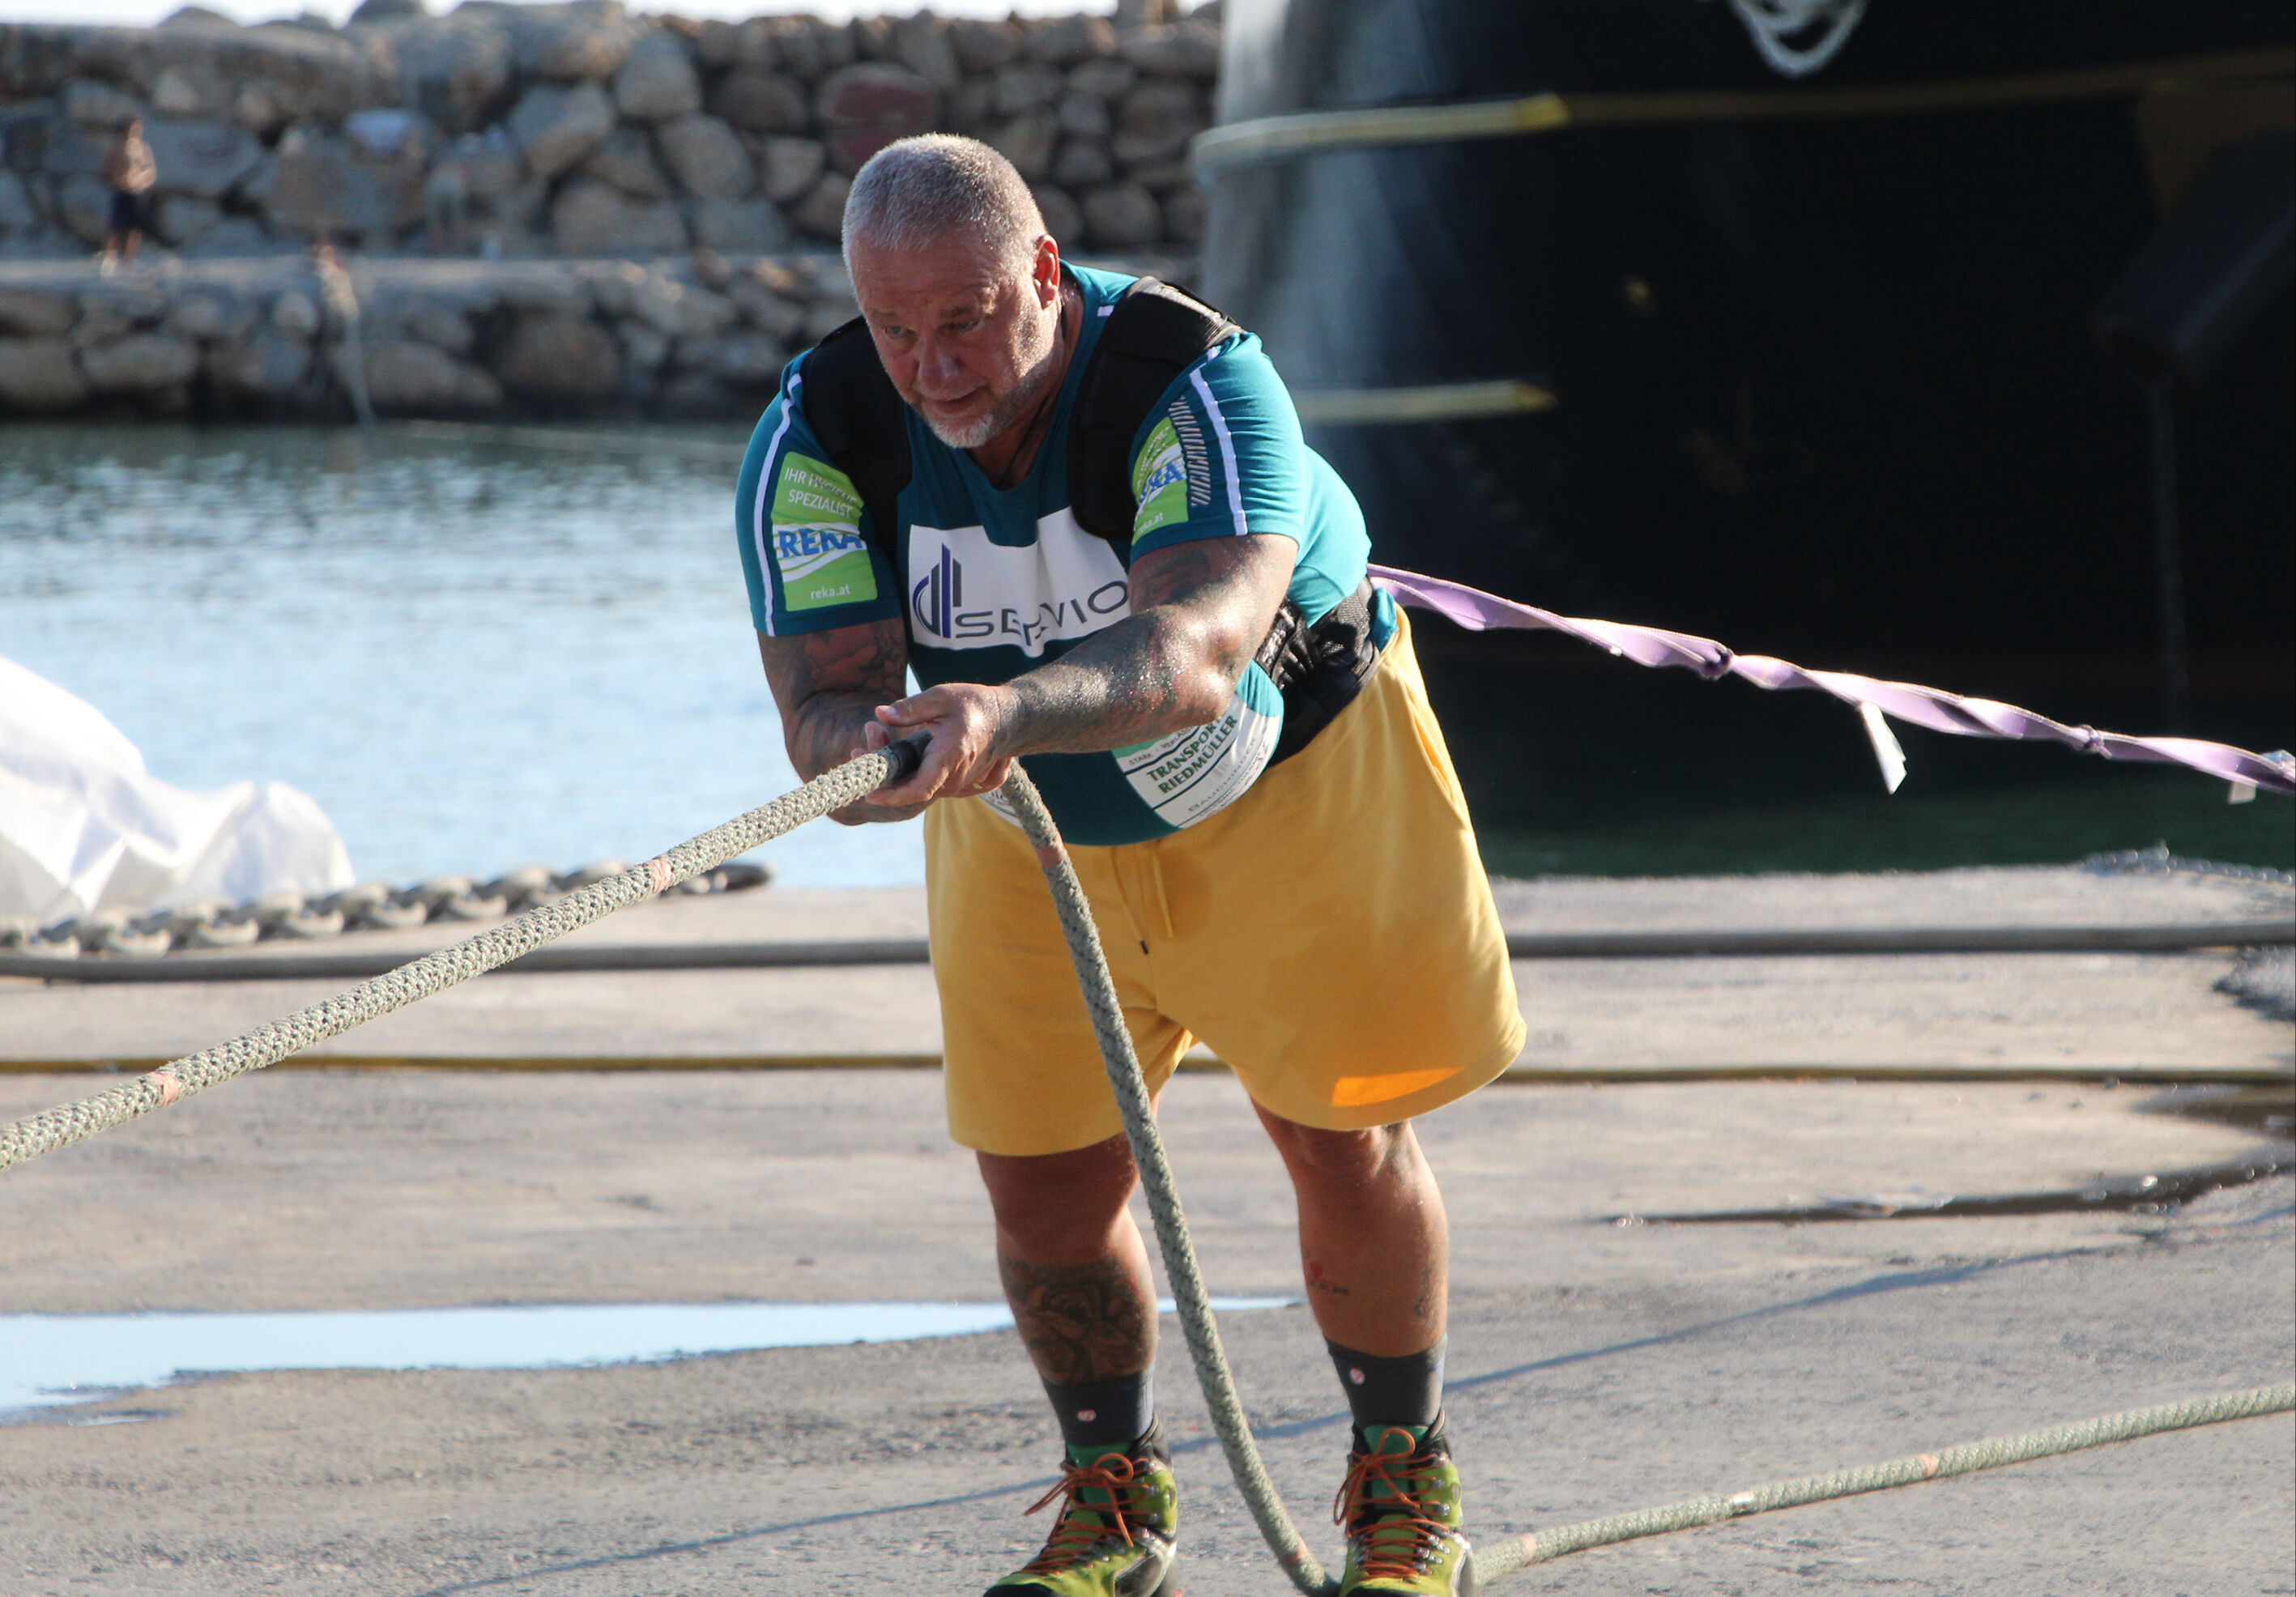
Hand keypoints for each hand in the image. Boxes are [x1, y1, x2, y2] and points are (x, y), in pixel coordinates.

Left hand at [851, 683, 1018, 813]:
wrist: (1010, 717)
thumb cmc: (975, 705)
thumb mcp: (941, 697)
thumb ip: (911, 708)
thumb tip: (881, 713)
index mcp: (950, 757)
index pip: (918, 790)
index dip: (892, 796)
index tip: (869, 793)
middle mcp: (956, 778)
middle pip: (913, 788)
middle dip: (885, 773)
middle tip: (861, 748)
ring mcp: (960, 784)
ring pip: (922, 786)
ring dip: (897, 769)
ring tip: (877, 736)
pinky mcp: (961, 784)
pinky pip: (931, 785)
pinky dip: (913, 771)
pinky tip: (898, 749)